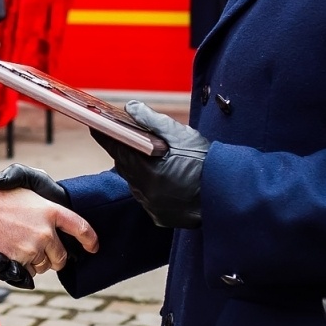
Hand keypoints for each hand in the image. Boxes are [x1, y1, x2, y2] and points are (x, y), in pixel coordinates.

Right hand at [0, 164, 78, 288]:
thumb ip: (43, 202)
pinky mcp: (21, 260)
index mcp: (51, 210)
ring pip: (44, 266)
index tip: (93, 247)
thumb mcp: (25, 186)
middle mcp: (46, 231)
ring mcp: (34, 247)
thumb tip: (52, 220)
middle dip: (55, 258)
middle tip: (41, 250)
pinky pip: (28, 272)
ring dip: (35, 261)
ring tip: (18, 245)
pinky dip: (21, 267)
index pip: (81, 227)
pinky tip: (11, 252)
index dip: (90, 240)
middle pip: (62, 256)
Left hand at [91, 101, 209, 228]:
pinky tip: (160, 177)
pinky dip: (150, 187)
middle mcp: (146, 191)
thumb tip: (131, 108)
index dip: (104, 136)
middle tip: (121, 137)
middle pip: (125, 167)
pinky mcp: (161, 217)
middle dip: (123, 151)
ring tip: (144, 156)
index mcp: (148, 170)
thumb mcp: (181, 135)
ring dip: (137, 170)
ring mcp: (153, 206)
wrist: (230, 195)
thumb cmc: (208, 162)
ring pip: (135, 183)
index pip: (117, 149)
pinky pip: (148, 199)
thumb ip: (152, 120)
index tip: (95, 125)